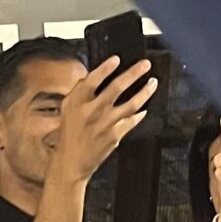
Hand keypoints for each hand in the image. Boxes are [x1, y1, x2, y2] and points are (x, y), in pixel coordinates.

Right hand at [48, 56, 157, 187]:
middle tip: (145, 65)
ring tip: (153, 82)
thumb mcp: (68, 108)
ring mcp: (106, 124)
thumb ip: (80, 91)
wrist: (71, 162)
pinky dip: (140, 113)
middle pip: (116, 88)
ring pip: (131, 104)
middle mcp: (92, 112)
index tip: (116, 59)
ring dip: (145, 92)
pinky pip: (132, 121)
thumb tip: (95, 74)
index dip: (105, 68)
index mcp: (78, 102)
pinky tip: (145, 108)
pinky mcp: (115, 136)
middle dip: (134, 73)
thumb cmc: (70, 133)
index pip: (92, 80)